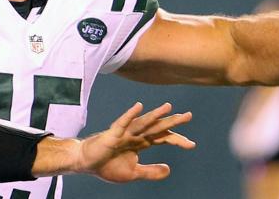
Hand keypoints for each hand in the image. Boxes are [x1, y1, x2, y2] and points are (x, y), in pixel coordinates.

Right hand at [74, 102, 194, 182]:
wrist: (86, 163)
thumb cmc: (108, 165)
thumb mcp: (133, 172)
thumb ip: (151, 171)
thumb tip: (169, 169)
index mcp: (141, 143)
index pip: (163, 138)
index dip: (177, 140)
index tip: (192, 144)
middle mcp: (136, 135)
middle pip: (157, 127)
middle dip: (172, 122)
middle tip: (189, 116)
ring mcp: (124, 133)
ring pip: (143, 122)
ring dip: (155, 115)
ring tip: (169, 107)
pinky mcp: (112, 134)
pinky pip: (122, 123)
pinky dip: (130, 114)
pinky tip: (139, 106)